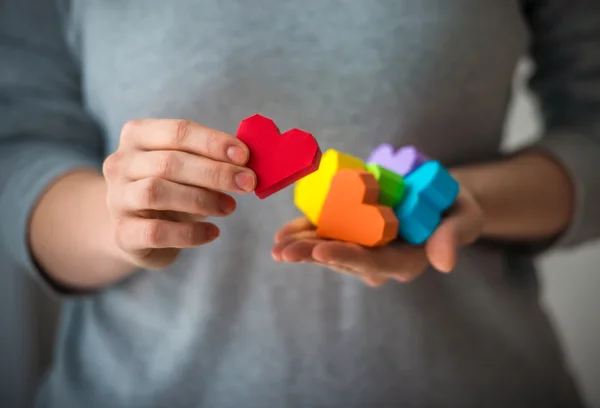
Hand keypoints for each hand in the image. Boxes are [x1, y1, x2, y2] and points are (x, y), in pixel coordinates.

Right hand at [103, 119, 255, 268]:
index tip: (245, 156)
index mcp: (138, 136)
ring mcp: (117, 198)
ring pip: (156, 193)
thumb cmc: (171, 190)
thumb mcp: (189, 169)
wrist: (135, 231)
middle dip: (215, 172)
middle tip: (247, 183)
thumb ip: (212, 161)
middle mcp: (121, 163)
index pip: (178, 131)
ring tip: (230, 207)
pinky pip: (156, 232)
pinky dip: (189, 233)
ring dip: (202, 199)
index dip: (213, 142)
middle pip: (169, 162)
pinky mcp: (122, 233)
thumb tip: (248, 164)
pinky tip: (212, 232)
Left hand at [272, 187, 484, 286]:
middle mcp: (380, 259)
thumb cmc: (454, 207)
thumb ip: (454, 237)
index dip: (348, 257)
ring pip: (330, 247)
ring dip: (303, 247)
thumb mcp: (464, 218)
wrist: (438, 194)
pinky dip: (305, 232)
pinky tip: (282, 235)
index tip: (323, 252)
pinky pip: (326, 232)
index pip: (375, 263)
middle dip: (313, 255)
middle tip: (284, 253)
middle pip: (344, 259)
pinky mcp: (352, 231)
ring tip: (277, 246)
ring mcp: (363, 245)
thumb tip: (443, 264)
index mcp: (405, 261)